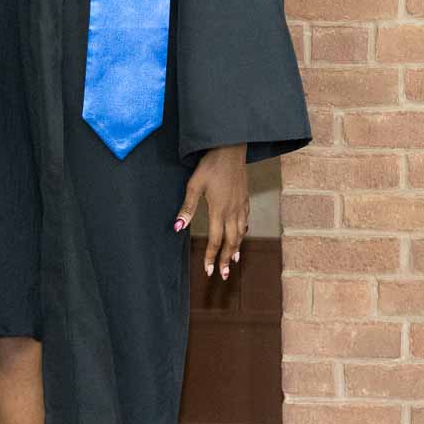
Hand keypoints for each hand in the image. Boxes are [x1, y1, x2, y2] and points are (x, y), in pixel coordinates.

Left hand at [174, 145, 247, 280]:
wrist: (230, 148)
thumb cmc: (210, 165)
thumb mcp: (194, 185)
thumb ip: (187, 208)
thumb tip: (177, 228)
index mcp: (218, 210)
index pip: (215, 240)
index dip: (211, 256)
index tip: (209, 271)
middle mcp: (232, 211)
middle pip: (231, 241)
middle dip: (227, 259)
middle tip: (224, 275)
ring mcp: (241, 205)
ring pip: (241, 233)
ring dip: (237, 248)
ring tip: (235, 260)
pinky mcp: (245, 198)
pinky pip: (245, 220)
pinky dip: (243, 232)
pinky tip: (242, 234)